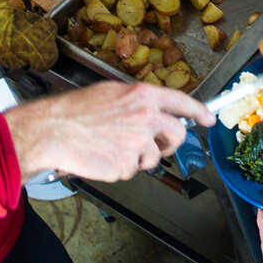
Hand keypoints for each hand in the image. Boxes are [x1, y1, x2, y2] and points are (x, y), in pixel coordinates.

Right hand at [3, 81, 213, 181]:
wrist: (53, 130)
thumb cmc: (76, 111)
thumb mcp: (112, 93)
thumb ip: (139, 102)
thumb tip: (157, 111)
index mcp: (142, 96)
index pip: (182, 103)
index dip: (199, 112)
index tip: (208, 119)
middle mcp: (146, 118)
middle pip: (177, 135)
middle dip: (169, 143)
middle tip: (153, 144)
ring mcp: (138, 143)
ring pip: (153, 156)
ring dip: (139, 155)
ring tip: (113, 146)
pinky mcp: (127, 165)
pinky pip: (133, 169)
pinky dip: (121, 167)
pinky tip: (104, 155)